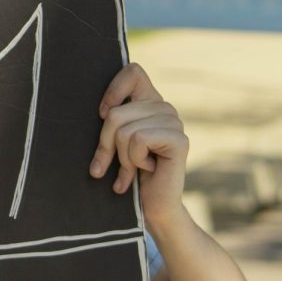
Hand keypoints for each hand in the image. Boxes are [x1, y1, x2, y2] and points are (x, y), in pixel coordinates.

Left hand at [89, 63, 187, 226]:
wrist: (154, 208)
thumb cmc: (130, 174)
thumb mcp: (114, 142)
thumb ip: (111, 120)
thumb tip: (102, 110)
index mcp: (149, 102)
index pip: (133, 71)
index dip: (113, 90)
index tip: (102, 115)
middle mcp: (164, 107)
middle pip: (116, 112)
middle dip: (106, 144)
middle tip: (111, 165)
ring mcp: (174, 121)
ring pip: (124, 129)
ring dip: (122, 157)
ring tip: (133, 169)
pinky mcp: (179, 139)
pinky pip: (138, 140)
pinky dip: (134, 161)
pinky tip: (148, 169)